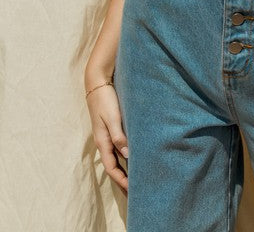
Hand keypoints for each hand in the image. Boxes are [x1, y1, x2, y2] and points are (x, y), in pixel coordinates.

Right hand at [85, 80, 128, 195]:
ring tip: (136, 177)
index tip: (132, 190)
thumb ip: (119, 135)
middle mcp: (104, 141)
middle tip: (135, 190)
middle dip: (123, 179)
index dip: (121, 180)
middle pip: (114, 166)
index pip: (112, 168)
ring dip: (125, 169)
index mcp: (103, 141)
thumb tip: (127, 154)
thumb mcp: (112, 117)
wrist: (98, 82)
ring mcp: (107, 135)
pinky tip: (134, 156)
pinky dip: (125, 156)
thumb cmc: (105, 99)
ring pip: (117, 157)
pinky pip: (119, 147)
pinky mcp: (111, 127)